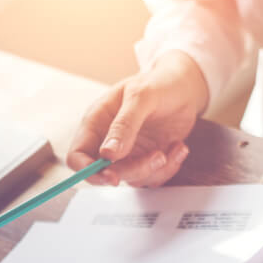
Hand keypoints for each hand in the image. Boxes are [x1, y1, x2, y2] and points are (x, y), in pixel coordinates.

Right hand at [67, 51, 207, 186]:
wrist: (185, 86)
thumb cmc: (159, 83)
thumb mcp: (141, 96)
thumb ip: (124, 124)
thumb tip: (108, 154)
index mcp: (97, 122)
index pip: (77, 155)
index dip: (88, 171)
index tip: (111, 176)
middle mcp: (109, 141)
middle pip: (106, 173)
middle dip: (134, 170)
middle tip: (158, 156)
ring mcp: (128, 153)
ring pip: (132, 179)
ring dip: (155, 170)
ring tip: (174, 146)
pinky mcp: (147, 159)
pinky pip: (153, 179)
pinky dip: (169, 168)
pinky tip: (178, 147)